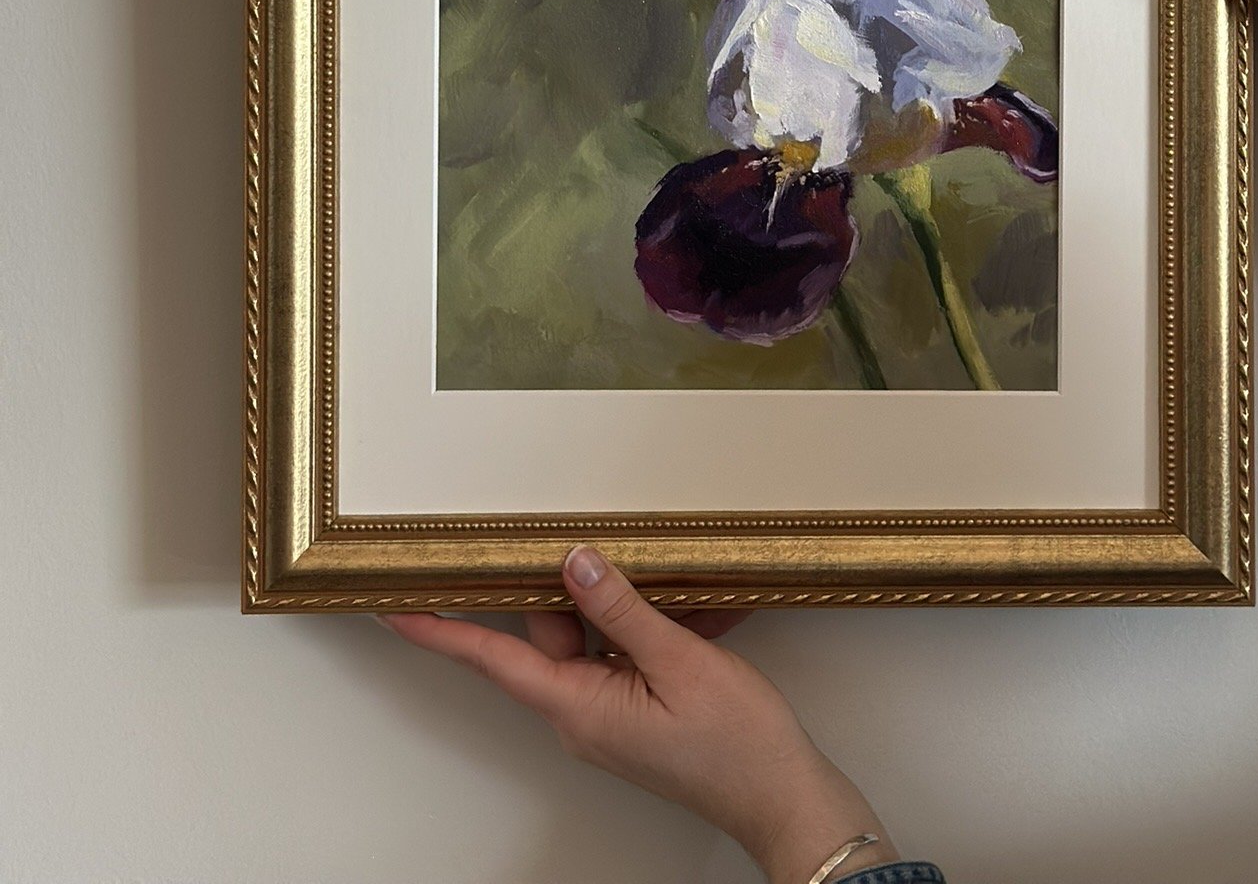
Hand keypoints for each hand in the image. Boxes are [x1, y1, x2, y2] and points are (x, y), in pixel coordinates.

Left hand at [380, 548, 896, 883]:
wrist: (785, 797)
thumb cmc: (737, 745)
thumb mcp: (680, 660)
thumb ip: (621, 608)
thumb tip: (573, 563)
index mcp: (579, 707)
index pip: (493, 658)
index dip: (440, 630)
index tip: (392, 607)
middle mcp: (584, 712)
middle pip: (550, 630)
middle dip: (569, 582)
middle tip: (576, 538)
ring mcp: (611, 713)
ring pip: (594, 635)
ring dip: (627, 602)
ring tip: (668, 577)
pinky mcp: (639, 710)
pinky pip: (628, 651)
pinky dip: (656, 624)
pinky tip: (698, 606)